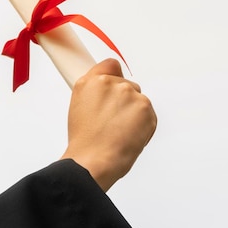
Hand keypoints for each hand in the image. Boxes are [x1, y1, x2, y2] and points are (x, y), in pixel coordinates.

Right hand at [61, 59, 156, 191]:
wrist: (93, 161)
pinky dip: (144, 125)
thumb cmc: (84, 142)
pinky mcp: (146, 108)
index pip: (110, 65)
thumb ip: (93, 92)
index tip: (113, 87)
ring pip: (138, 100)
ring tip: (119, 132)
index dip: (113, 76)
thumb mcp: (78, 107)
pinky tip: (130, 136)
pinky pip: (149, 114)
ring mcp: (130, 94)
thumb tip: (106, 91)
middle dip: (123, 101)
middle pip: (127, 85)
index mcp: (91, 82)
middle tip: (112, 121)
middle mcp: (112, 83)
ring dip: (133, 113)